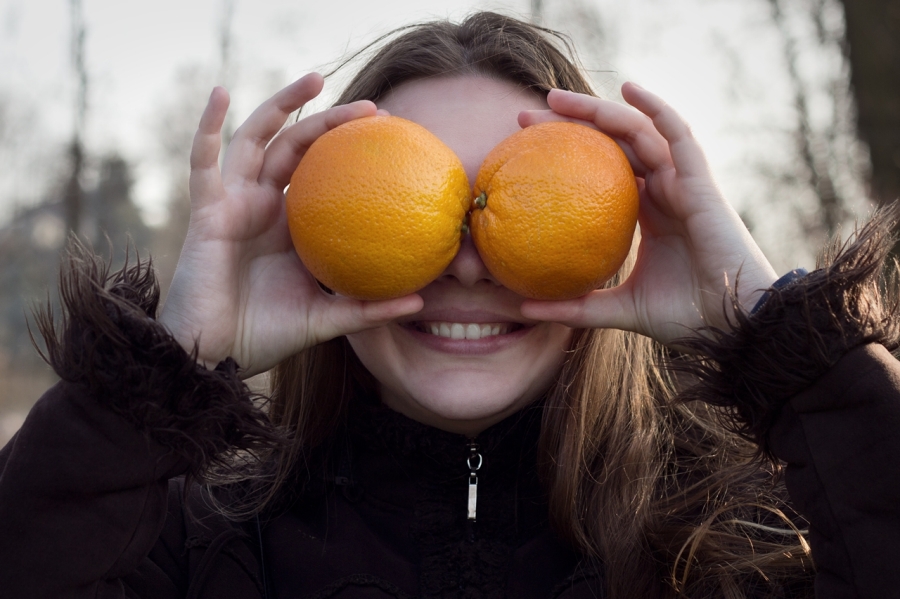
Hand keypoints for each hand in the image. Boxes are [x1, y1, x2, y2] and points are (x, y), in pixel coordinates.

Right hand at [159, 73, 422, 375]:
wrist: (213, 357)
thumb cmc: (265, 336)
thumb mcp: (326, 319)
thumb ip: (367, 309)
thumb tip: (422, 300)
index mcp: (291, 226)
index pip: (324, 174)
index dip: (351, 153)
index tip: (391, 139)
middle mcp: (263, 206)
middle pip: (297, 147)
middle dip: (330, 121)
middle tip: (372, 110)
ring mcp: (233, 204)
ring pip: (256, 139)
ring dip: (282, 105)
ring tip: (314, 78)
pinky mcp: (206, 211)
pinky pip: (203, 162)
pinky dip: (207, 126)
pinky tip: (221, 92)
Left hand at [517, 82, 777, 347]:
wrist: (734, 323)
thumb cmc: (686, 316)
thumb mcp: (620, 309)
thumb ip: (576, 307)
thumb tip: (523, 308)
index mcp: (645, 212)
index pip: (598, 169)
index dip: (565, 154)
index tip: (522, 151)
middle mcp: (661, 190)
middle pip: (610, 143)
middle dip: (568, 124)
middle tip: (522, 116)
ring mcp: (681, 182)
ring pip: (637, 131)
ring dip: (597, 109)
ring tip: (555, 98)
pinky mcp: (700, 181)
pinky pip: (678, 135)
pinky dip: (657, 108)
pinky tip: (629, 88)